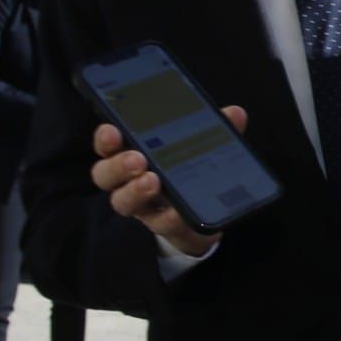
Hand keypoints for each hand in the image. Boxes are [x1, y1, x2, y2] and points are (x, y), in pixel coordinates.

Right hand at [89, 106, 245, 256]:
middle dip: (118, 165)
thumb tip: (235, 113)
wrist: (201, 217)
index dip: (106, 138)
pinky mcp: (164, 227)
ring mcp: (143, 207)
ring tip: (153, 181)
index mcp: (133, 153)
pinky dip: (172, 216)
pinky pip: (163, 224)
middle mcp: (128, 181)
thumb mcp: (201, 146)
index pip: (109, 144)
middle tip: (137, 159)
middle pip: (105, 175)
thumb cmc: (189, 171)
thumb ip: (215, 129)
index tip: (112, 129)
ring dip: (137, 191)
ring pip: (124, 202)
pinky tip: (182, 211)